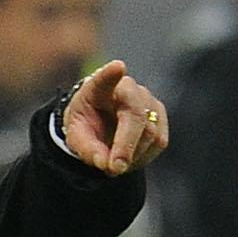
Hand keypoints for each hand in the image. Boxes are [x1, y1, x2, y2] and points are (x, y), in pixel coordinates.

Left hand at [61, 60, 168, 176]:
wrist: (102, 124)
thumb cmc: (87, 126)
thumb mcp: (77, 138)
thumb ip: (87, 149)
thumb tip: (105, 163)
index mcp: (100, 87)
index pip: (105, 78)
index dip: (111, 73)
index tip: (117, 68)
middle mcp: (129, 88)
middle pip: (135, 115)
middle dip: (126, 145)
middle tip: (114, 168)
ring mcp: (148, 100)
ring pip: (149, 132)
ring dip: (132, 156)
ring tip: (114, 164)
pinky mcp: (160, 117)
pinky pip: (158, 142)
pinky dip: (143, 157)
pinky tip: (129, 159)